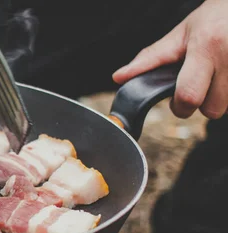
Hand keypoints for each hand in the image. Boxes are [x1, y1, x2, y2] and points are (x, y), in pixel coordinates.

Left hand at [112, 0, 227, 119]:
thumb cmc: (210, 21)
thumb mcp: (179, 35)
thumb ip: (150, 59)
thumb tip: (118, 77)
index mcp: (206, 48)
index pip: (188, 95)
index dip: (179, 107)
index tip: (176, 101)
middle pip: (212, 109)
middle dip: (200, 105)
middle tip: (197, 87)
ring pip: (227, 107)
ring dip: (218, 99)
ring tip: (215, 77)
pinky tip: (225, 76)